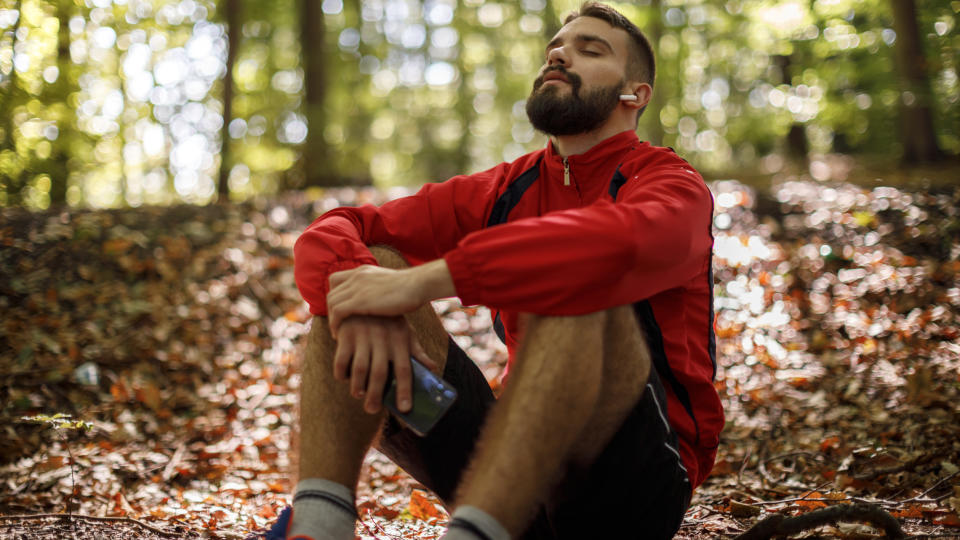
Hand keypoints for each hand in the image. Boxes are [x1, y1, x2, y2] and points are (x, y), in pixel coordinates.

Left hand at [326, 259, 455, 337]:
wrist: (418, 285)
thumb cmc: (411, 289)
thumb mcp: (389, 284)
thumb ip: (378, 289)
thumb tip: (379, 300)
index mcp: (363, 271)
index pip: (336, 279)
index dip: (335, 295)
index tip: (340, 310)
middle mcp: (357, 276)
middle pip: (332, 292)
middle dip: (331, 310)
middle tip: (338, 325)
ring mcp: (357, 287)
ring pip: (331, 302)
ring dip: (332, 319)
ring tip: (338, 332)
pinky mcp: (360, 300)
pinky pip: (337, 312)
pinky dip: (335, 324)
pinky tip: (339, 335)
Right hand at [333, 315, 437, 413]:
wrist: (365, 294)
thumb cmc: (389, 320)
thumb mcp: (405, 331)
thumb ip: (417, 351)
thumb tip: (432, 369)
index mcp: (400, 340)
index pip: (404, 369)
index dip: (405, 390)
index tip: (404, 409)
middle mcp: (383, 339)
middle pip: (380, 373)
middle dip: (376, 395)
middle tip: (372, 410)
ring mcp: (363, 336)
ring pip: (360, 368)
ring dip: (358, 386)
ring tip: (358, 396)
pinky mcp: (346, 335)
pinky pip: (341, 359)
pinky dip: (342, 372)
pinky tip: (344, 378)